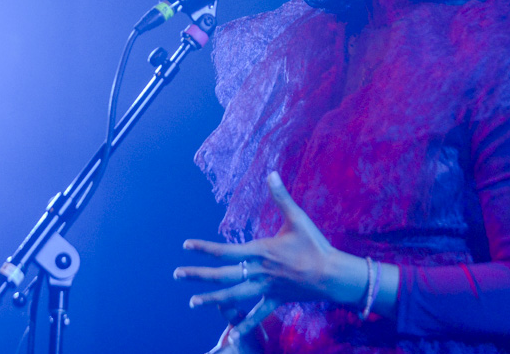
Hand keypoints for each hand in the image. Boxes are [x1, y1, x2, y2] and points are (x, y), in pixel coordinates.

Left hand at [175, 172, 353, 341]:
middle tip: (177, 275)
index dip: (204, 248)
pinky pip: (257, 314)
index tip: (186, 246)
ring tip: (192, 303)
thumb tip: (272, 173)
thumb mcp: (297, 218)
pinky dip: (245, 324)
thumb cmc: (314, 244)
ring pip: (234, 296)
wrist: (333, 275)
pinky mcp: (275, 299)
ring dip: (212, 299)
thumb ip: (281, 197)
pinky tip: (232, 337)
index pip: (225, 251)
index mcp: (260, 251)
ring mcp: (266, 288)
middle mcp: (258, 272)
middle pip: (223, 275)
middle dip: (198, 275)